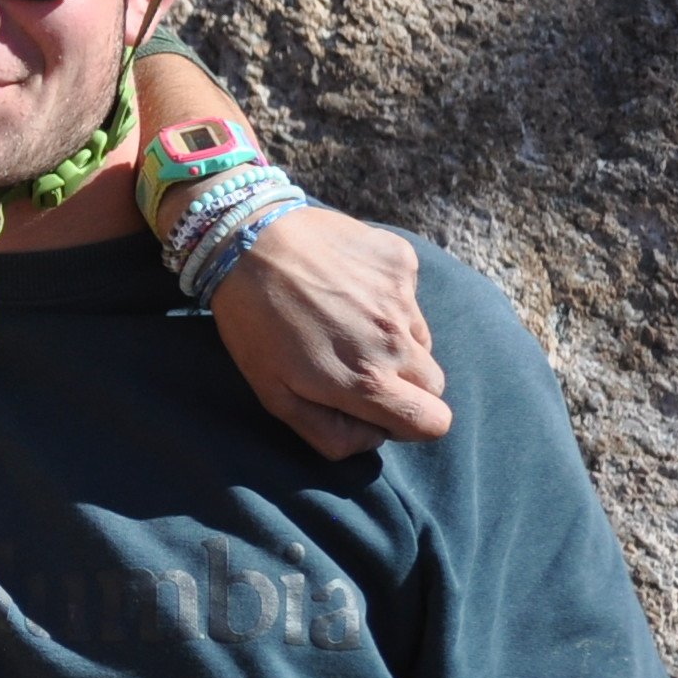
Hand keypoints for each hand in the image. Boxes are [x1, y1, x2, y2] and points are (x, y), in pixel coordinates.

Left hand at [214, 203, 450, 459]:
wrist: (244, 238)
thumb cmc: (252, 322)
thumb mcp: (272, 393)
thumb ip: (328, 433)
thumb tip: (371, 440)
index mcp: (367, 381)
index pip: (433, 424)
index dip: (408, 422)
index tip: (377, 406)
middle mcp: (394, 342)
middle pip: (433, 384)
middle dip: (403, 383)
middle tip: (353, 361)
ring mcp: (402, 299)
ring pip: (420, 339)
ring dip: (392, 338)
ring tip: (339, 319)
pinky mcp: (400, 261)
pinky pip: (408, 294)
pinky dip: (384, 295)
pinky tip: (342, 284)